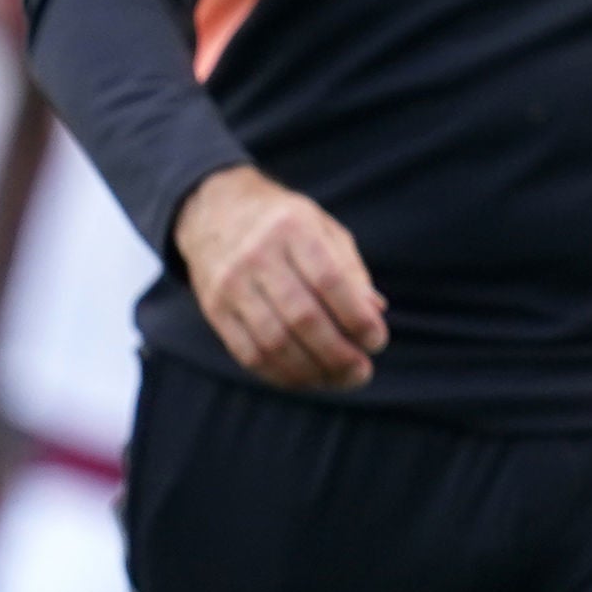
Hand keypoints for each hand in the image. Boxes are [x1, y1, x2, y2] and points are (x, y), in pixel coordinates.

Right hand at [172, 165, 386, 390]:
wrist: (217, 212)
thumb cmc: (287, 226)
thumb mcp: (323, 230)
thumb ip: (350, 270)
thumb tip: (375, 311)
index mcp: (293, 228)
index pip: (329, 281)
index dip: (356, 317)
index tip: (377, 341)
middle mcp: (258, 255)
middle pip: (301, 317)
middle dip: (337, 353)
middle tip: (361, 372)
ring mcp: (231, 284)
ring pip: (273, 342)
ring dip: (311, 371)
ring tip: (338, 379)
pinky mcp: (214, 310)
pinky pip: (248, 353)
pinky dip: (280, 374)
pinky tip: (306, 379)